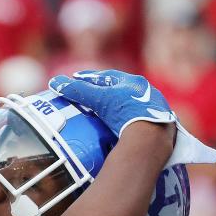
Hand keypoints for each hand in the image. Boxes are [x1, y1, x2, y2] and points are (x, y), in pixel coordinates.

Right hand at [48, 69, 176, 137]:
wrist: (151, 138)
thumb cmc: (124, 113)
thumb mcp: (98, 99)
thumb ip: (77, 90)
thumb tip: (54, 82)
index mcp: (135, 83)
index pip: (109, 76)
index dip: (91, 78)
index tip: (77, 78)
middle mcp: (149, 94)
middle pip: (123, 91)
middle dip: (107, 93)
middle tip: (92, 98)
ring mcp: (157, 112)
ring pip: (134, 107)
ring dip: (120, 109)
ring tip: (106, 116)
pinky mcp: (161, 129)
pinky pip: (142, 123)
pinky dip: (131, 124)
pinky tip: (124, 130)